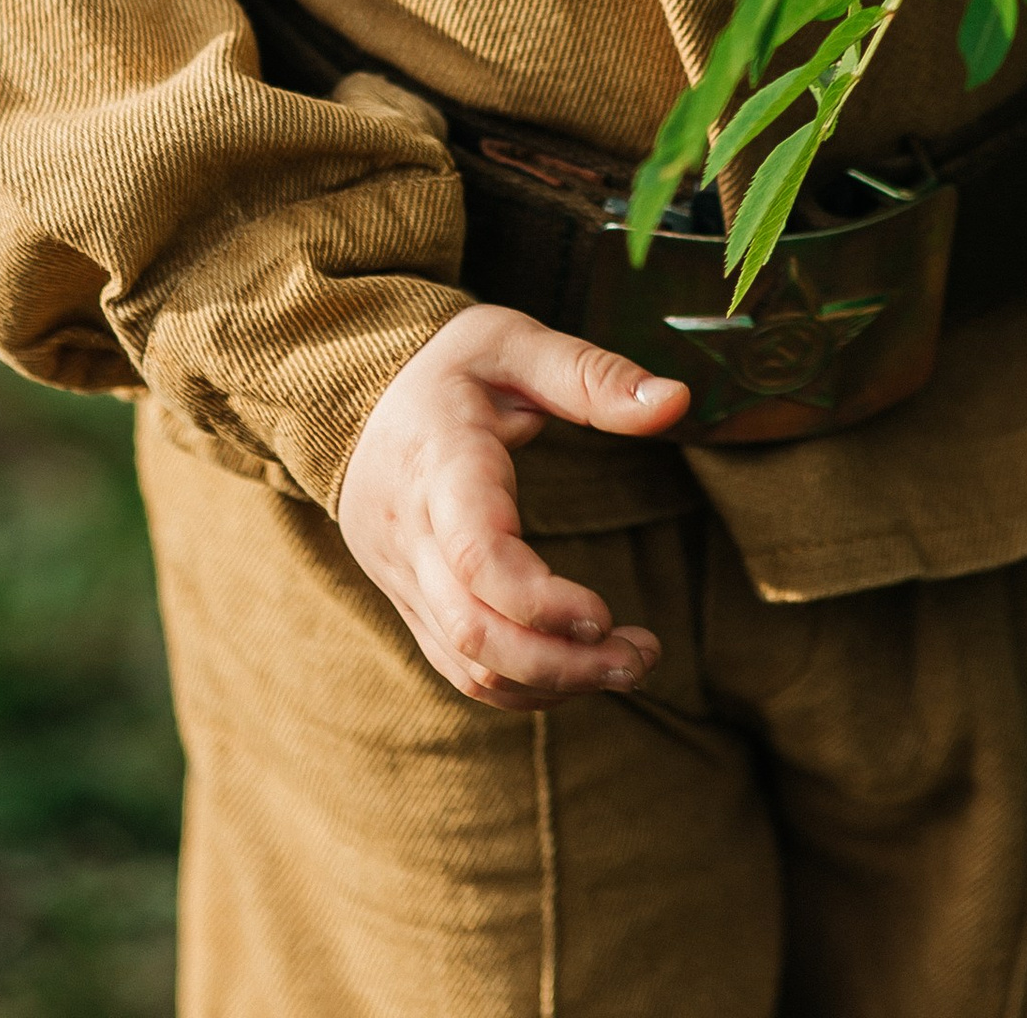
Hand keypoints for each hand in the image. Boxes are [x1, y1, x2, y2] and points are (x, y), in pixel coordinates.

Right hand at [336, 303, 688, 709]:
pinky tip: (573, 668)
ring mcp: (401, 574)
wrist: (350, 390)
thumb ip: (593, 375)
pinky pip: (456, 664)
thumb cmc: (447, 365)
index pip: (478, 555)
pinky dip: (517, 683)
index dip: (543, 601)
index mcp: (438, 460)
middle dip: (563, 662)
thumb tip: (677, 401)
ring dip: (551, 682)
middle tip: (641, 656)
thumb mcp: (516, 342)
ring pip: (467, 661)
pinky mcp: (406, 599)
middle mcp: (409, 530)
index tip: (606, 613)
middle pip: (474, 630)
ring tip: (626, 665)